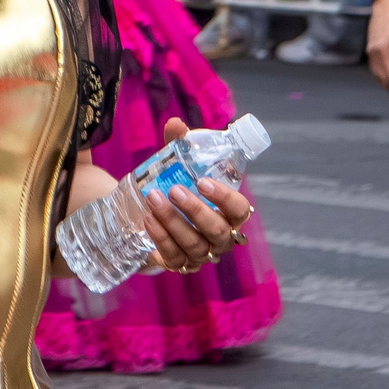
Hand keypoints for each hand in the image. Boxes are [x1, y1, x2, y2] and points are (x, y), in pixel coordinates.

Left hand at [136, 118, 254, 274]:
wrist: (152, 215)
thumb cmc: (177, 186)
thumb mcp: (178, 166)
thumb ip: (179, 146)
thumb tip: (175, 124)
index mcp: (229, 213)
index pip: (240, 210)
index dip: (225, 199)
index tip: (202, 181)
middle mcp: (221, 237)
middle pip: (217, 231)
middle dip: (195, 211)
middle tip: (174, 190)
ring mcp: (201, 254)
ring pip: (194, 245)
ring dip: (173, 222)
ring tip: (153, 200)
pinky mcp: (180, 264)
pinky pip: (174, 257)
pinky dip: (161, 238)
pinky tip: (148, 219)